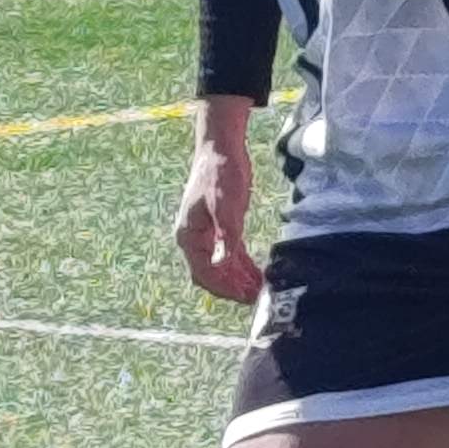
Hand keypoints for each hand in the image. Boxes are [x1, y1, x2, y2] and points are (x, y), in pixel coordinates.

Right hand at [172, 124, 264, 303]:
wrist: (220, 148)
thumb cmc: (220, 174)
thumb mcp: (226, 205)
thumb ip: (225, 235)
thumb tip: (222, 263)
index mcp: (189, 236)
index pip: (204, 273)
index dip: (224, 289)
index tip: (244, 298)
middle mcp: (194, 239)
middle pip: (211, 274)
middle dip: (232, 288)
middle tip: (256, 299)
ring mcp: (206, 233)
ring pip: (220, 266)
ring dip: (238, 279)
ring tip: (259, 291)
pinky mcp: (219, 226)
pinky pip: (228, 253)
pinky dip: (241, 265)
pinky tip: (256, 273)